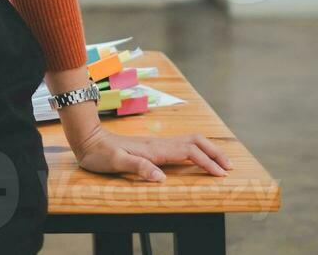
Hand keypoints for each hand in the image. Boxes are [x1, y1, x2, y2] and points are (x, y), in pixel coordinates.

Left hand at [74, 127, 233, 182]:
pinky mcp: (153, 147)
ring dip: (208, 150)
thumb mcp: (116, 162)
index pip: (189, 152)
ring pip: (190, 141)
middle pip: (195, 141)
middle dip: (214, 153)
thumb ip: (138, 168)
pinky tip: (198, 159)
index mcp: (155, 149)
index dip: (207, 162)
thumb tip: (162, 178)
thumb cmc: (100, 154)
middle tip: (229, 168)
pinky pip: (181, 145)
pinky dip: (197, 151)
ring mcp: (157, 144)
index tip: (221, 175)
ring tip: (221, 163)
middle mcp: (159, 144)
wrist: (88, 139)